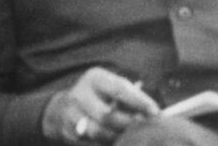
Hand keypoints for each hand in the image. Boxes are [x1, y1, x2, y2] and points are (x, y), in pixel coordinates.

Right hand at [41, 67, 159, 143]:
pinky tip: (116, 141)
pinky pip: (92, 142)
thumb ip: (129, 96)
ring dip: (118, 137)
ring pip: (99, 132)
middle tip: (144, 129)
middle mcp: (80, 94)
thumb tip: (152, 112)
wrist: (61, 109)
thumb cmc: (97, 97)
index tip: (156, 112)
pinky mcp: (68, 133)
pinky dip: (106, 143)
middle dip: (129, 124)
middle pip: (108, 115)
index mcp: (95, 78)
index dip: (139, 101)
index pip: (119, 89)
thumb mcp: (109, 87)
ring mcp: (71, 115)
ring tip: (130, 136)